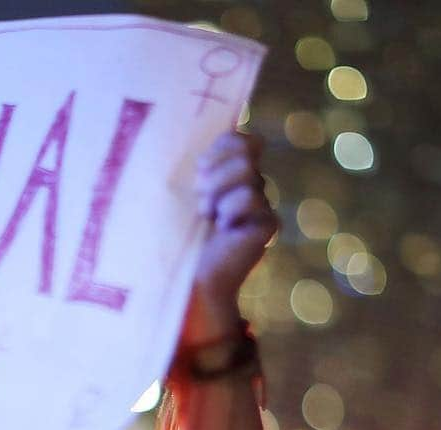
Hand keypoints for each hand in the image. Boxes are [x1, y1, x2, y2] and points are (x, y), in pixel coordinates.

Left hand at [179, 131, 276, 348]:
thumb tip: (203, 144)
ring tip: (206, 216)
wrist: (184, 279)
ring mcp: (261, 204)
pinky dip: (231, 210)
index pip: (238, 139)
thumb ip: (194, 169)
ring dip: (218, 192)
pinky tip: (224, 230)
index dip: (221, 147)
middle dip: (215, 172)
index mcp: (228, 176)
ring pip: (248, 170)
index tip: (199, 169)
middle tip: (200, 200)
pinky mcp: (268, 223)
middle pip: (244, 150)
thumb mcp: (177, 196)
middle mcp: (248, 186)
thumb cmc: (173, 237)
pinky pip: (252, 197)